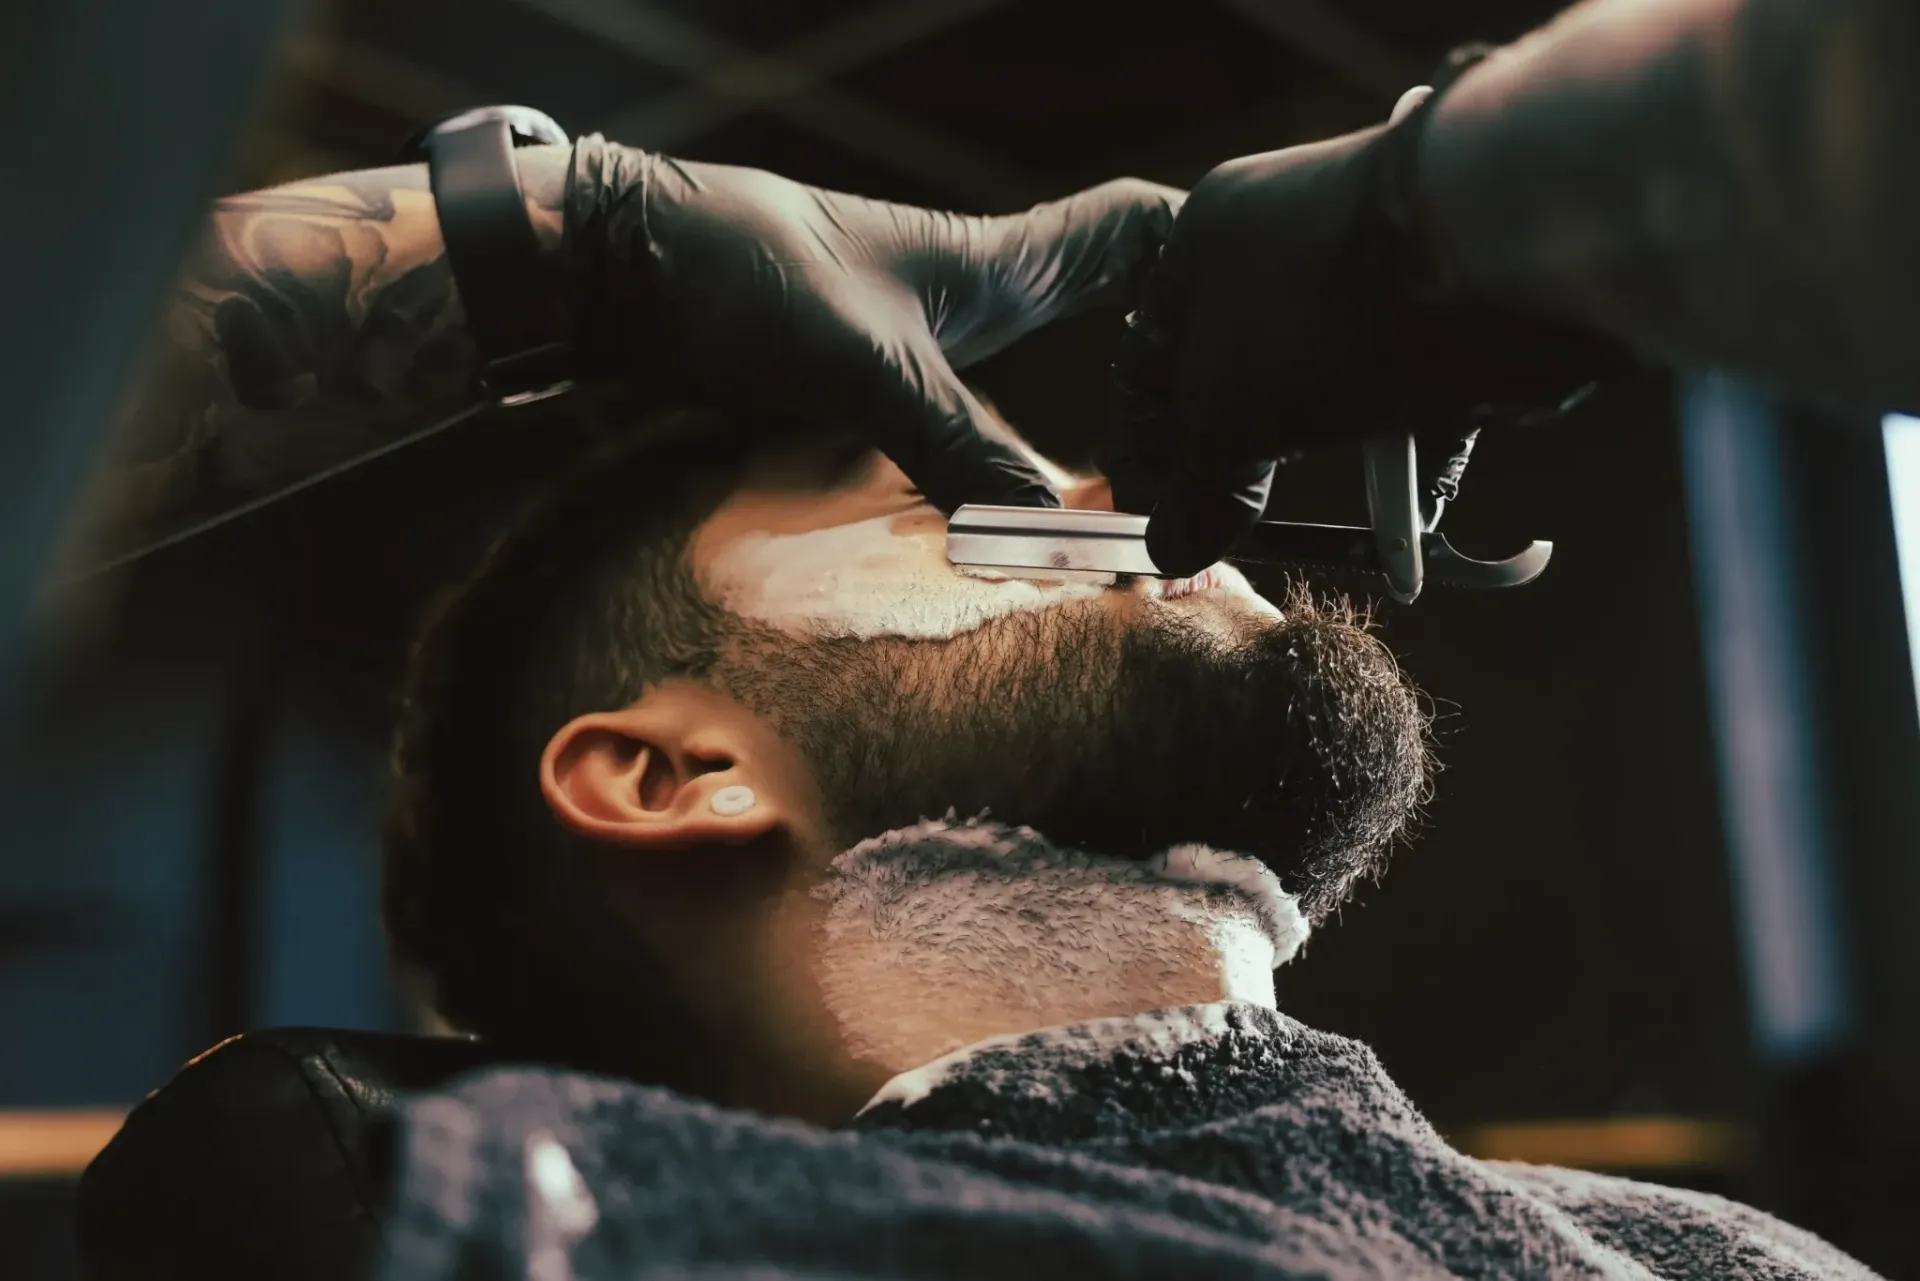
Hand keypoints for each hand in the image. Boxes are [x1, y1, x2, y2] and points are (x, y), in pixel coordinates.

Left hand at [569, 141, 1182, 513]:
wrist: (628, 273)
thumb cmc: (748, 276)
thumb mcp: (867, 362)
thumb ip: (960, 444)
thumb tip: (1051, 533)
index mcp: (1000, 261)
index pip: (1136, 229)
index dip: (1207, 254)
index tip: (1268, 303)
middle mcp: (978, 297)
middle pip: (1109, 310)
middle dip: (1171, 364)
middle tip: (1226, 435)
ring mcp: (929, 343)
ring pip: (1046, 375)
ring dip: (1094, 424)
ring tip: (1153, 489)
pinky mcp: (877, 386)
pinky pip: (972, 431)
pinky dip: (1006, 471)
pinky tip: (1024, 519)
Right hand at [1102, 83, 1633, 576]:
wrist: (1494, 259)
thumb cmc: (1321, 317)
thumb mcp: (1223, 415)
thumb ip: (1192, 490)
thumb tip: (1171, 550)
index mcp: (1208, 241)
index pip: (1148, 352)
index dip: (1141, 440)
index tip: (1150, 510)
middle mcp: (1286, 251)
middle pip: (1237, 381)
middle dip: (1234, 465)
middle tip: (1229, 531)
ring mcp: (1371, 286)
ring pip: (1325, 399)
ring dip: (1322, 473)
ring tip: (1312, 534)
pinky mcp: (1448, 326)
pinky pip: (1411, 409)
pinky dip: (1405, 472)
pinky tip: (1404, 528)